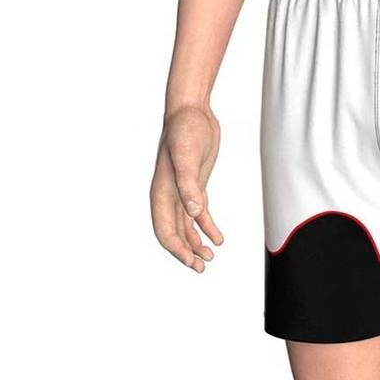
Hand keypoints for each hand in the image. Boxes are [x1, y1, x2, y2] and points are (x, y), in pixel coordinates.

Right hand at [150, 104, 223, 271]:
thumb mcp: (186, 156)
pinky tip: (218, 237)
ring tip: (209, 258)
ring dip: (196, 243)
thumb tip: (195, 213)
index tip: (191, 262)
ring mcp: (182, 190)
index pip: (165, 230)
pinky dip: (206, 226)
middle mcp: (169, 194)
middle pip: (174, 232)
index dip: (176, 249)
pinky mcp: (195, 183)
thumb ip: (189, 184)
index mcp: (161, 192)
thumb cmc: (184, 129)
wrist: (191, 111)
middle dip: (186, 252)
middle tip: (202, 268)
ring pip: (186, 225)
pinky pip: (198, 212)